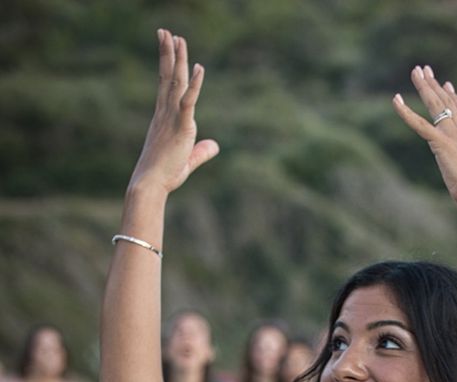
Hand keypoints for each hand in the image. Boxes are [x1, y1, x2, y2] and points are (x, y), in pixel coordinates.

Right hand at [129, 29, 219, 193]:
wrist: (151, 184)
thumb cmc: (165, 175)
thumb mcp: (187, 160)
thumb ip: (201, 151)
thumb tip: (215, 146)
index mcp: (164, 117)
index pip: (165, 84)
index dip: (166, 63)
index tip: (165, 44)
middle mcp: (164, 113)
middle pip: (167, 76)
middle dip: (168, 53)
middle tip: (166, 32)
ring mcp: (171, 118)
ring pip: (175, 82)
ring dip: (178, 59)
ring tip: (177, 38)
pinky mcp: (182, 126)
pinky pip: (188, 100)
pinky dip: (195, 84)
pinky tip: (199, 67)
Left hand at [392, 65, 456, 208]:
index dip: (451, 95)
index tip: (446, 83)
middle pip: (445, 100)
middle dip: (433, 84)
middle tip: (423, 68)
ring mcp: (450, 134)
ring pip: (434, 104)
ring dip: (423, 86)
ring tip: (416, 71)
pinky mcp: (439, 142)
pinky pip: (419, 123)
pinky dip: (405, 111)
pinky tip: (396, 100)